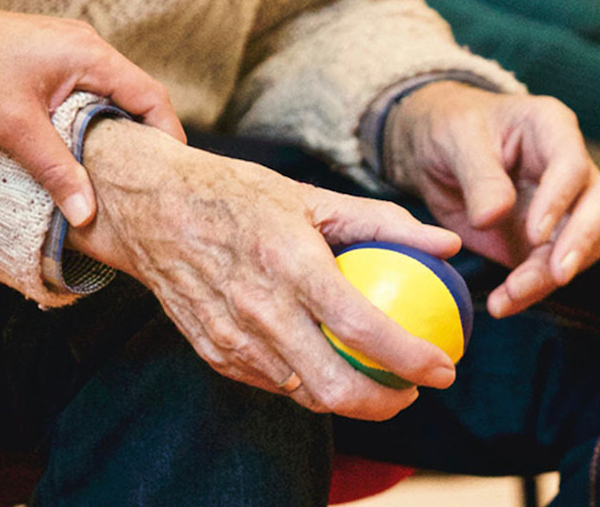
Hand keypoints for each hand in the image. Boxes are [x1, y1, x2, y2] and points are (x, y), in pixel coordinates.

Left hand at [0, 0, 184, 227]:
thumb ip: (56, 170)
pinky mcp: (50, 60)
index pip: (151, 96)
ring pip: (110, 96)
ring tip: (118, 172)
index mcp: (90, 54)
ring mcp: (68, 51)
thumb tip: (87, 214)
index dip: (168, 135)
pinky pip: (87, 93)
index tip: (172, 173)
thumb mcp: (15, 127)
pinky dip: (93, 121)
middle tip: (148, 180)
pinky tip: (82, 149)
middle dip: (145, 138)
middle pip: (136, 96)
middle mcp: (86, 47)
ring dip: (116, 131)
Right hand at [67, 119, 461, 420]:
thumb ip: (383, 222)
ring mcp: (232, 338)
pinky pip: (272, 383)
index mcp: (290, 264)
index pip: (363, 328)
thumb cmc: (236, 196)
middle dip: (386, 404)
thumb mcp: (310, 196)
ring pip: (304, 395)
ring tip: (374, 380)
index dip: (412, 358)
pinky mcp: (214, 352)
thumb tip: (446, 243)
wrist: (152, 209)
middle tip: (411, 390)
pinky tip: (323, 362)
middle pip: (335, 387)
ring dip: (349, 399)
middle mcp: (260, 309)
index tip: (443, 368)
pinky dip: (306, 382)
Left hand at [384, 82, 599, 317]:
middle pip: (598, 207)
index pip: (572, 165)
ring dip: (548, 277)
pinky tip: (503, 304)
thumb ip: (479, 176)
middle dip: (579, 243)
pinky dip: (529, 291)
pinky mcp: (541, 241)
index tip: (534, 233)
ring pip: (578, 246)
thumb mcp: (457, 140)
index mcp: (551, 128)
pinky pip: (547, 270)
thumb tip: (494, 217)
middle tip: (557, 274)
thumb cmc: (450, 129)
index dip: (559, 200)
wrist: (433, 151)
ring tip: (509, 296)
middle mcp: (568, 168)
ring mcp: (560, 207)